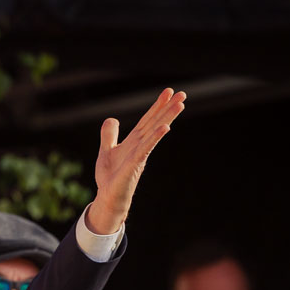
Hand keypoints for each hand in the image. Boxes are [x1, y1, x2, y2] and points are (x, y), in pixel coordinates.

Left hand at [87, 87, 186, 234]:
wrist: (108, 198)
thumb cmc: (110, 178)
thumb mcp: (106, 151)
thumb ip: (109, 136)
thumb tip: (112, 118)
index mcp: (134, 141)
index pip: (147, 120)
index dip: (157, 105)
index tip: (169, 91)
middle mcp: (140, 146)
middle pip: (155, 123)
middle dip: (168, 108)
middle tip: (183, 93)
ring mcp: (139, 154)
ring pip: (155, 133)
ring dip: (167, 118)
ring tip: (180, 105)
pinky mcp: (135, 164)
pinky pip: (146, 148)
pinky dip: (155, 137)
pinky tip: (165, 127)